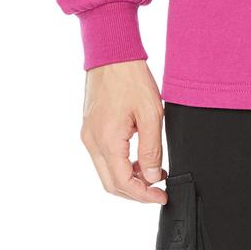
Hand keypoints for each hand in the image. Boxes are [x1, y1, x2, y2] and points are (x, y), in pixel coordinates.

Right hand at [80, 59, 167, 202]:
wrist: (112, 53)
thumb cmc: (132, 78)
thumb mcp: (151, 114)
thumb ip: (151, 149)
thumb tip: (151, 178)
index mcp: (106, 141)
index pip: (122, 183)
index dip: (143, 195)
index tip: (162, 196)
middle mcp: (92, 142)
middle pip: (111, 183)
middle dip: (135, 192)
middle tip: (158, 190)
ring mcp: (88, 135)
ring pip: (106, 171)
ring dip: (128, 177)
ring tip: (153, 172)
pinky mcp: (90, 127)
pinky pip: (103, 156)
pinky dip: (120, 163)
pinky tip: (139, 157)